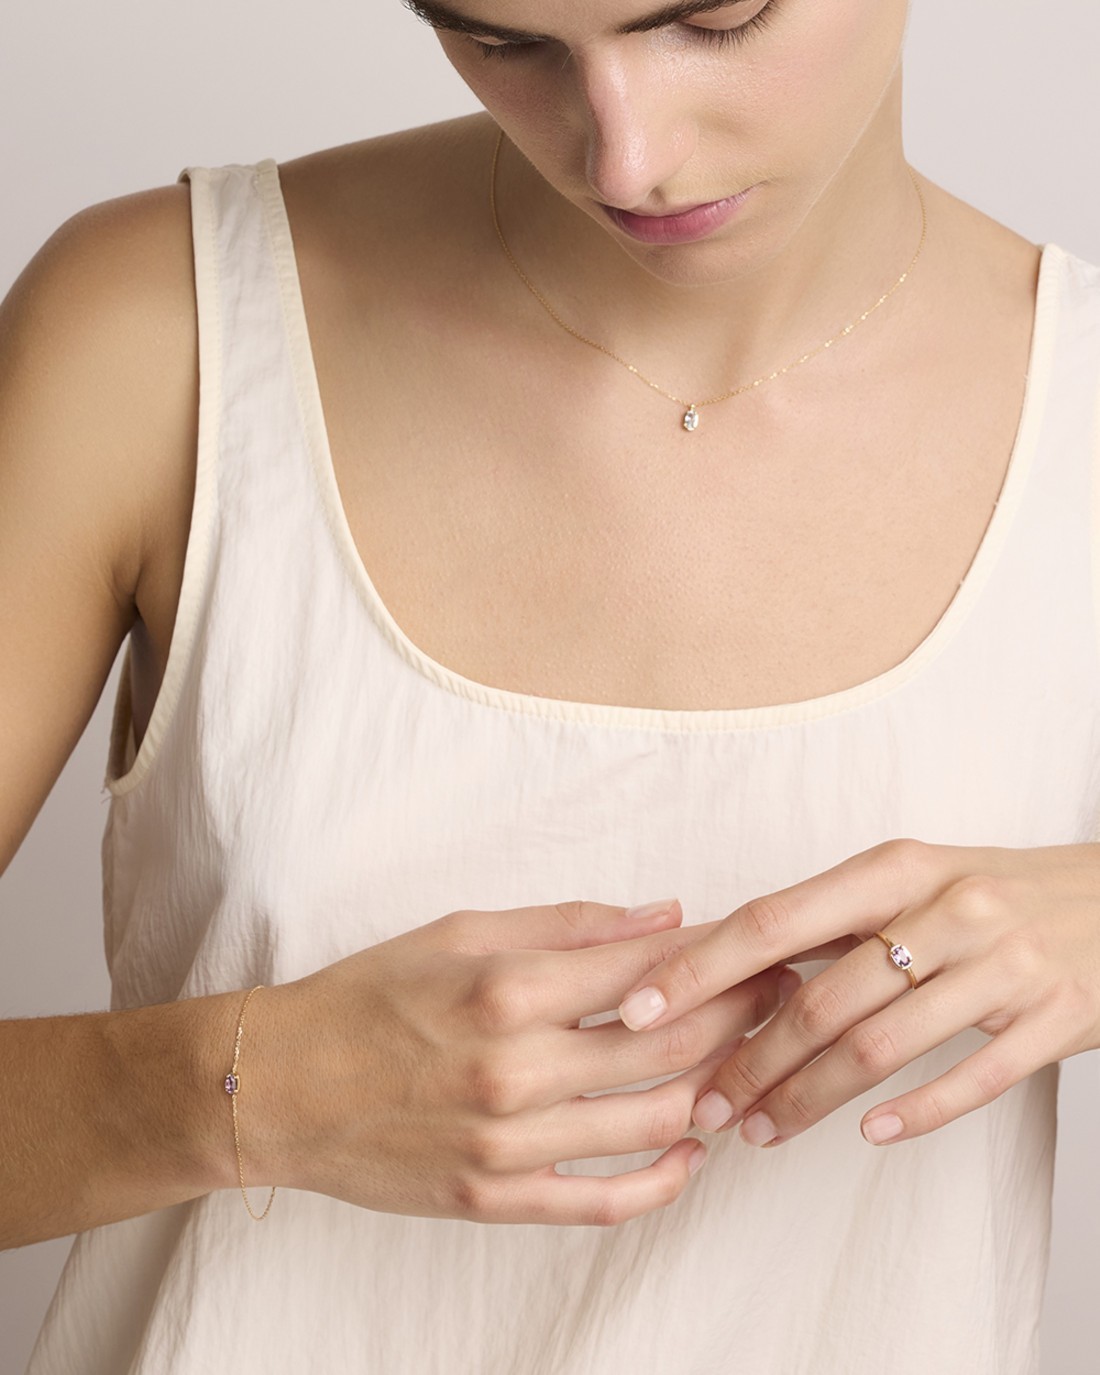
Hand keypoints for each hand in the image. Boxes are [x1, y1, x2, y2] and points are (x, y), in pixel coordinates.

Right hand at [255, 898, 791, 1225]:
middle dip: (743, 1014)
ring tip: (746, 1064)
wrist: (279, 1087)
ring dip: (716, 1091)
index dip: (721, 955)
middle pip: (672, 1045)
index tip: (762, 946)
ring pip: (654, 1123)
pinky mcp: (495, 1200)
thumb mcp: (461, 931)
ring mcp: (508, 1145)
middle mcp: (516, 1068)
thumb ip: (569, 924)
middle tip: (782, 997)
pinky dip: (663, 1182)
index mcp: (509, 987)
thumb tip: (665, 912)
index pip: (651, 969)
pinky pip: (604, 1203)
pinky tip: (691, 1152)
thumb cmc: (368, 995)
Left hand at [614, 839, 1099, 1149]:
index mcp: (895, 868)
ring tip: (759, 1131)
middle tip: (701, 1106)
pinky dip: (916, 1112)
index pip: (774, 920)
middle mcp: (947, 909)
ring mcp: (1003, 965)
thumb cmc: (989, 891)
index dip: (700, 970)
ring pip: (881, 1047)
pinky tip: (868, 1135)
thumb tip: (719, 957)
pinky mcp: (1053, 1019)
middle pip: (820, 999)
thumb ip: (829, 916)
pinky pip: (972, 1078)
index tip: (639, 1011)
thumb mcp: (912, 878)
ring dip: (807, 1099)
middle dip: (748, 1061)